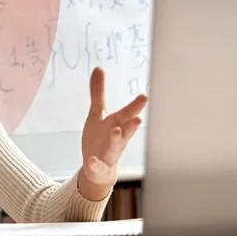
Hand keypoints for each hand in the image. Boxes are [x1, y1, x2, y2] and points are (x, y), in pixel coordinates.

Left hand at [78, 67, 147, 200]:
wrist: (98, 168)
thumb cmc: (101, 137)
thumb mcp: (97, 113)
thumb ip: (98, 92)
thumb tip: (99, 67)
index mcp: (117, 124)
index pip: (127, 113)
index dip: (135, 106)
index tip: (144, 96)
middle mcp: (117, 138)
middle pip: (126, 130)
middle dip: (132, 124)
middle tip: (139, 118)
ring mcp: (109, 153)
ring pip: (116, 147)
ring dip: (117, 139)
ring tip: (116, 131)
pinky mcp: (99, 166)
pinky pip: (97, 165)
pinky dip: (95, 163)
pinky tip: (92, 160)